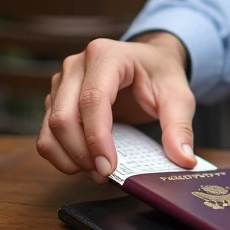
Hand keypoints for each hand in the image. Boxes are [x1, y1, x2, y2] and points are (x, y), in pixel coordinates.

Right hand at [37, 33, 196, 182]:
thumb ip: (179, 126)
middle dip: (81, 153)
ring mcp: (62, 82)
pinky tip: (84, 165)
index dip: (97, 138)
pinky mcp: (56, 99)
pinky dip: (60, 155)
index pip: (92, 99)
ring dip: (69, 158)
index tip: (109, 167)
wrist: (148, 62)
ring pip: (50, 127)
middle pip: (64, 116)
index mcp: (106, 55)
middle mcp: (77, 65)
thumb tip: (183, 158)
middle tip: (105, 174)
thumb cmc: (160, 74)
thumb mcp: (178, 96)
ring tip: (97, 172)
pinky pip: (47, 133)